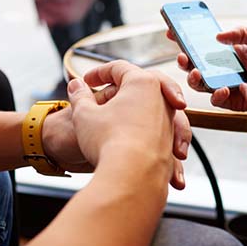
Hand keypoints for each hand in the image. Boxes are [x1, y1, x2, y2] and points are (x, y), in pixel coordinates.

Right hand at [66, 61, 190, 189]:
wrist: (133, 177)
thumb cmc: (109, 141)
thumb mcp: (84, 114)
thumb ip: (79, 96)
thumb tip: (76, 86)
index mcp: (142, 83)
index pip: (120, 68)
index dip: (99, 72)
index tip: (86, 81)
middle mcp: (162, 99)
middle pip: (144, 83)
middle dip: (125, 87)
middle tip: (108, 92)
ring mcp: (168, 122)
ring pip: (154, 108)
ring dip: (136, 112)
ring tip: (116, 122)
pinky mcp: (170, 144)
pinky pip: (158, 133)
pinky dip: (144, 135)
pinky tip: (129, 144)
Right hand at [169, 27, 246, 147]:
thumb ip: (242, 33)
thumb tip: (218, 36)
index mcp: (235, 50)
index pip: (205, 43)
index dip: (188, 39)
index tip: (172, 32)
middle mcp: (229, 68)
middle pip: (199, 64)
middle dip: (186, 61)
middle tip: (183, 57)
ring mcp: (231, 85)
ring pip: (203, 84)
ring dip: (196, 78)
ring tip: (199, 74)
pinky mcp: (236, 102)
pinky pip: (218, 100)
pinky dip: (217, 95)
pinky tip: (224, 89)